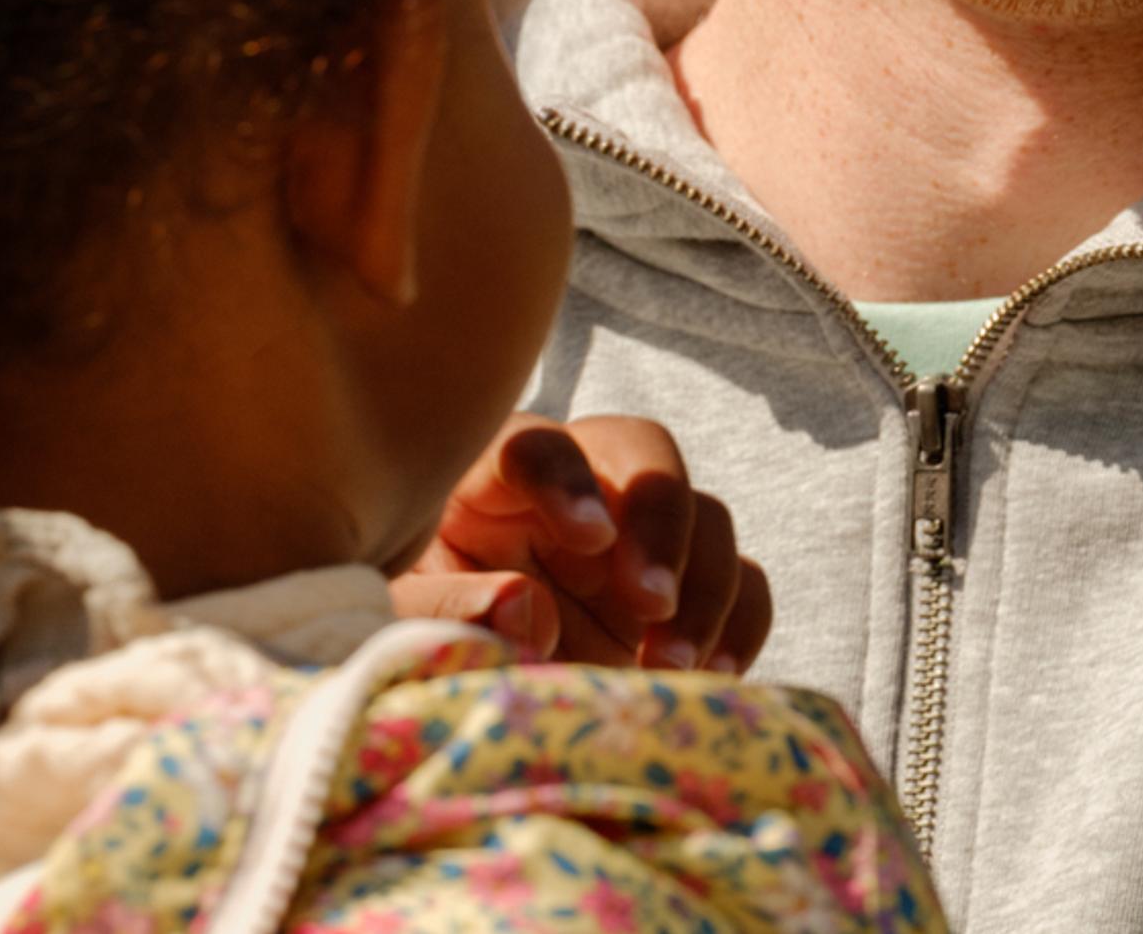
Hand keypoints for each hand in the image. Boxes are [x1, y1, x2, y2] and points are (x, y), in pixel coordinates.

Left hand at [392, 413, 771, 672]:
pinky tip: (713, 678)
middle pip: (643, 451)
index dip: (567, 482)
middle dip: (660, 522)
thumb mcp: (398, 619)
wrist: (456, 698)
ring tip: (671, 668)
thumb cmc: (408, 633)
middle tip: (650, 606)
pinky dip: (741, 624)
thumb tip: (525, 609)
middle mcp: (576, 490)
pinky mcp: (681, 596)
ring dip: (705, 585)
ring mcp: (636, 542)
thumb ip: (446, 609)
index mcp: (490, 476)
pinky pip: (744, 583)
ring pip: (706, 514)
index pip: (535, 445)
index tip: (589, 539)